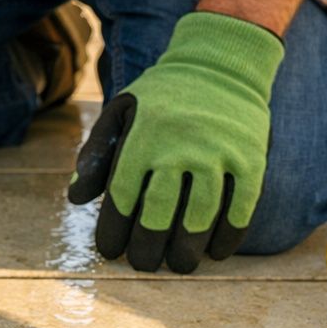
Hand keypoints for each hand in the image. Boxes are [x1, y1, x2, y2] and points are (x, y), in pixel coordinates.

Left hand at [68, 12, 282, 272]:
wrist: (222, 61)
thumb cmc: (162, 95)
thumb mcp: (121, 111)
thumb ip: (97, 152)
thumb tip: (76, 198)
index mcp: (143, 137)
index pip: (122, 196)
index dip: (113, 230)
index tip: (110, 252)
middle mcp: (179, 146)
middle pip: (158, 212)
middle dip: (147, 247)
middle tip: (143, 265)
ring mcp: (218, 152)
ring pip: (200, 214)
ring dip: (188, 247)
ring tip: (179, 266)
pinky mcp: (250, 157)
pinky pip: (240, 205)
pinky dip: (229, 234)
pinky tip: (217, 251)